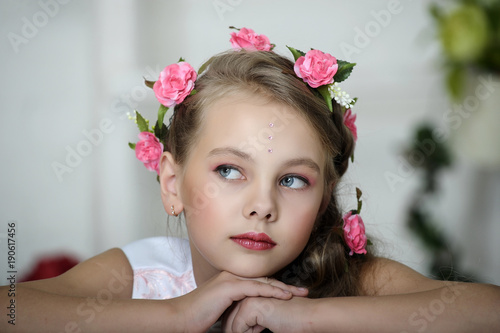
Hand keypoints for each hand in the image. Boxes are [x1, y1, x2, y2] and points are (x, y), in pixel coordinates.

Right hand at [171, 271, 307, 331]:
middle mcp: (232, 276)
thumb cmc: (198, 318)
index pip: (259, 282)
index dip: (277, 287)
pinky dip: (272, 291)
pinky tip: (285, 295)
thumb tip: (251, 317)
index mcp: (231, 280)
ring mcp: (230, 279)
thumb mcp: (222, 310)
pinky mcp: (229, 287)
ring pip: (263, 282)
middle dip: (286, 286)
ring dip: (284, 288)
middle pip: (265, 279)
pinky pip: (256, 288)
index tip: (293, 294)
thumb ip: (236, 307)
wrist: (180, 318)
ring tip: (300, 293)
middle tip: (304, 291)